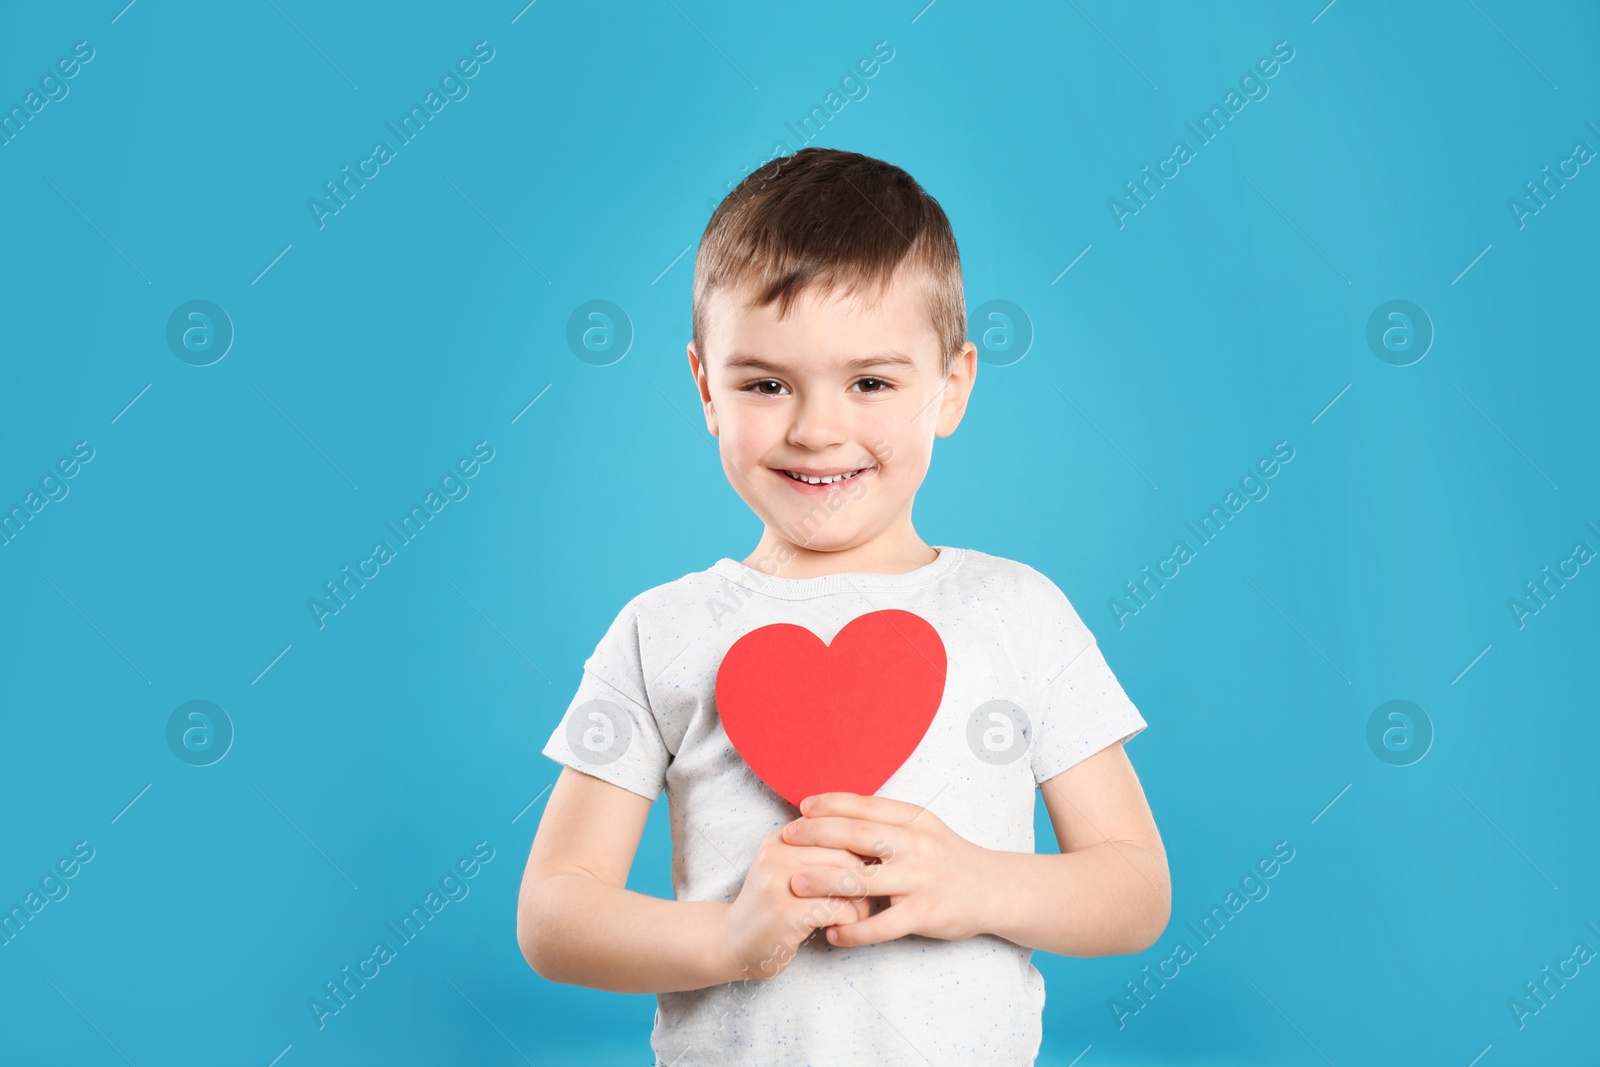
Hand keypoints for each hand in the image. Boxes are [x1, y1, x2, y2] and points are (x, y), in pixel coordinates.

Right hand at [718, 826, 874, 981]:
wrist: (730, 942)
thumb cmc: (770, 907)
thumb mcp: (784, 868)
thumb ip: (815, 852)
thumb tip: (868, 845)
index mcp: (780, 838)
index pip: (836, 829)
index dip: (859, 852)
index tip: (865, 871)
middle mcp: (777, 853)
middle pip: (845, 854)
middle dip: (865, 878)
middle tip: (867, 898)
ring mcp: (779, 883)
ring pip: (846, 879)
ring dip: (861, 901)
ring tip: (857, 914)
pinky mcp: (786, 913)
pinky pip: (838, 908)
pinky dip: (850, 920)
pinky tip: (841, 929)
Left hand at [782, 792, 991, 947]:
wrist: (995, 889)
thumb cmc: (949, 858)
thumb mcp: (924, 828)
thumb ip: (889, 821)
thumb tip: (840, 811)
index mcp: (914, 819)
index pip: (865, 806)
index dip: (830, 804)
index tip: (802, 807)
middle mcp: (916, 845)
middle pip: (856, 835)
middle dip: (816, 835)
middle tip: (786, 838)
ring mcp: (920, 880)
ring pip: (862, 879)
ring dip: (823, 881)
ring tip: (794, 883)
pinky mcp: (925, 913)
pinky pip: (882, 925)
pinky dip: (853, 931)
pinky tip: (831, 933)